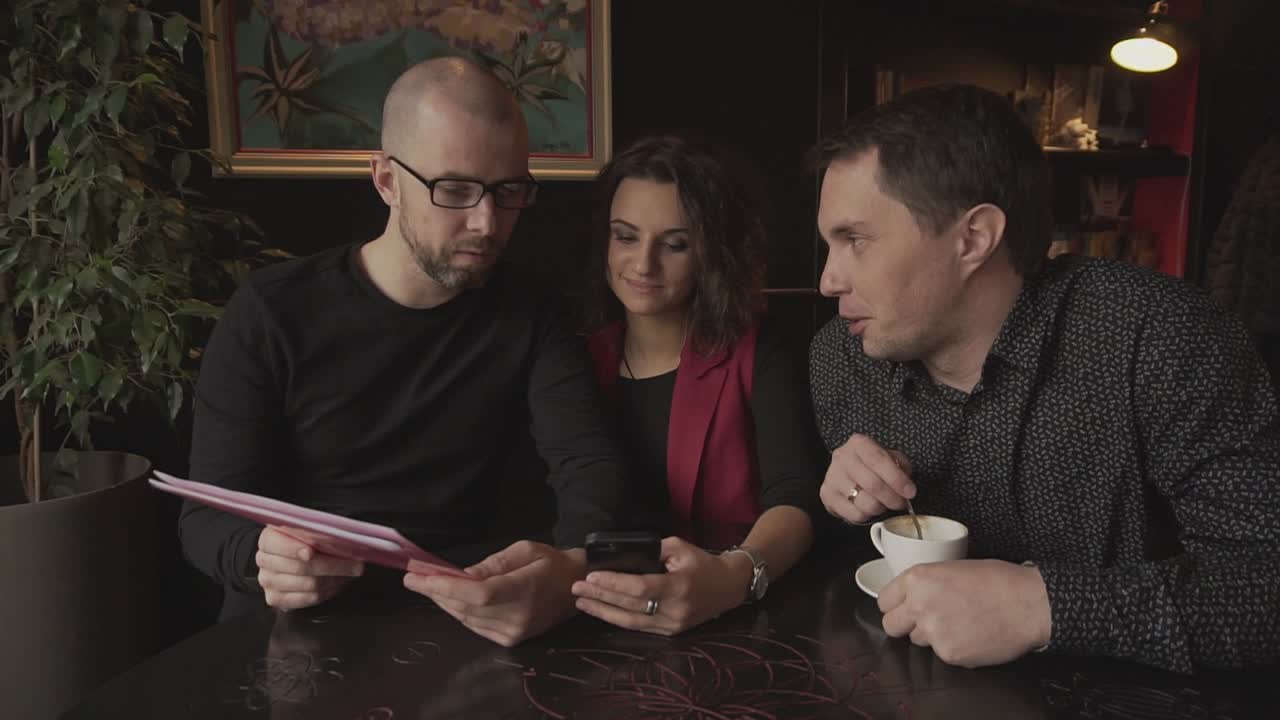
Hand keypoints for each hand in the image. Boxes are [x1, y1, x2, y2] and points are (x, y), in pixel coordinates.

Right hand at [255, 525, 363, 610]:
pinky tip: (336, 584)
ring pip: (307, 584)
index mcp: (269, 538)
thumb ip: (320, 532)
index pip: (277, 544)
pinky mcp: (274, 598)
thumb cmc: (308, 541)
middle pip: (299, 567)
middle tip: (356, 565)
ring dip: (334, 579)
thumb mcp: (312, 530)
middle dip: (332, 566)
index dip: (294, 549)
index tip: (311, 552)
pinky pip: (305, 599)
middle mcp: (264, 559)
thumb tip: (340, 536)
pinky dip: (326, 593)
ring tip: (349, 573)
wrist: (295, 559)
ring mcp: (267, 580)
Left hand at [403, 540, 581, 646]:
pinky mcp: (511, 640)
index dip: (446, 587)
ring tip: (424, 585)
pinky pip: (475, 626)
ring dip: (443, 602)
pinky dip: (459, 612)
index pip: (478, 593)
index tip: (419, 577)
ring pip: (466, 618)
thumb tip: (461, 574)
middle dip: (435, 592)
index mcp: (524, 589)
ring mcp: (514, 632)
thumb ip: (492, 564)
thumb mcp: (524, 550)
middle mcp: (518, 617)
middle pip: (466, 607)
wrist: (574, 585)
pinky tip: (448, 599)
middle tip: (412, 577)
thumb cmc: (550, 562)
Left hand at [571, 536, 751, 634]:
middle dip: (600, 598)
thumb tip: (622, 556)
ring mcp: (673, 624)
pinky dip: (618, 619)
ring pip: (631, 622)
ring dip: (603, 612)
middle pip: (630, 606)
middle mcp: (675, 609)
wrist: (729, 587)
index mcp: (679, 586)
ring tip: (582, 603)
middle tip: (576, 589)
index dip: (613, 584)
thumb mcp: (679, 547)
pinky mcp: (671, 632)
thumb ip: (651, 550)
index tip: (590, 577)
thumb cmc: (702, 562)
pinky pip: (639, 627)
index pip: (639, 588)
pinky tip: (602, 611)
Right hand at [819, 433, 914, 523]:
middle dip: (892, 498)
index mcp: (859, 443)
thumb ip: (901, 467)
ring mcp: (832, 477)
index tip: (910, 492)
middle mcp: (842, 457)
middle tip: (901, 503)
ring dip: (880, 508)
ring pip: (864, 502)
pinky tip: (869, 508)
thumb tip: (906, 487)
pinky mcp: (827, 495)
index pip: (878, 460)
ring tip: (883, 504)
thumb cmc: (873, 465)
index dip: (896, 478)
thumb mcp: (891, 458)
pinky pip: (854, 514)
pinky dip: (867, 516)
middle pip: (872, 484)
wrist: (848, 471)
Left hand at [878, 559, 1051, 667]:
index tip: (903, 608)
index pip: (883, 600)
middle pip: (890, 625)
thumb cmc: (998, 581)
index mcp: (917, 579)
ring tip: (959, 623)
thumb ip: (924, 584)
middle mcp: (919, 605)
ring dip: (932, 636)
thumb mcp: (952, 568)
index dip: (895, 605)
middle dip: (904, 624)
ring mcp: (933, 632)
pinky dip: (954, 648)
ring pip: (917, 641)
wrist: (1028, 603)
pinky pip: (942, 654)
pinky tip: (972, 635)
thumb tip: (910, 598)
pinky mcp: (949, 654)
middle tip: (926, 620)